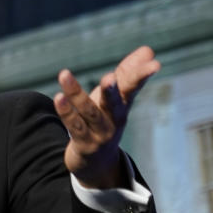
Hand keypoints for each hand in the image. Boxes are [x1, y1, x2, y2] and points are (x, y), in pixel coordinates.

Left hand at [54, 46, 159, 188]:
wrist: (97, 162)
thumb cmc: (105, 120)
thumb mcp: (116, 97)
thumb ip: (128, 73)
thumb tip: (148, 50)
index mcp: (123, 104)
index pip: (133, 86)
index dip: (142, 75)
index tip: (154, 64)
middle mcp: (115, 119)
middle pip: (114, 102)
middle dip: (112, 90)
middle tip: (109, 77)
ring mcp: (100, 133)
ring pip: (89, 112)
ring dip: (76, 94)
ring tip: (64, 74)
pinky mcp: (84, 143)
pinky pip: (74, 126)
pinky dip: (66, 112)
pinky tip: (58, 97)